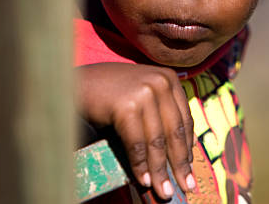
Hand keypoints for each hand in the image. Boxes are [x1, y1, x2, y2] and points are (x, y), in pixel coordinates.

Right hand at [76, 62, 195, 198]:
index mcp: (168, 78)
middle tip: (185, 187)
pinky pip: (137, 144)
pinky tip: (144, 180)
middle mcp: (160, 82)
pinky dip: (141, 165)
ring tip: (164, 190)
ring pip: (156, 141)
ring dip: (160, 170)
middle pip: (174, 131)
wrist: (78, 84)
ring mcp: (144, 93)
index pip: (184, 119)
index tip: (189, 170)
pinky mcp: (126, 106)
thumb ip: (161, 115)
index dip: (187, 148)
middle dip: (179, 164)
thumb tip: (182, 151)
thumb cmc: (111, 93)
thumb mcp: (143, 95)